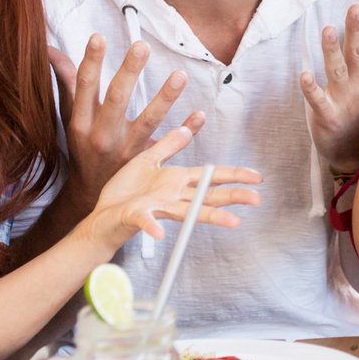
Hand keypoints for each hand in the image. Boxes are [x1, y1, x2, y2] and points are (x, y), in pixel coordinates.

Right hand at [47, 36, 198, 198]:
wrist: (90, 192)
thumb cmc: (81, 144)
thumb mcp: (69, 114)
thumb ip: (66, 81)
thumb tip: (50, 48)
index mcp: (81, 121)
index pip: (85, 86)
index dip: (91, 61)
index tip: (98, 37)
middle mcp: (102, 135)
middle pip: (117, 99)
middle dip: (129, 72)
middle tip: (142, 46)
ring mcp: (126, 150)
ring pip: (148, 122)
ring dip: (165, 99)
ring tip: (180, 76)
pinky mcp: (145, 162)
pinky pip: (169, 146)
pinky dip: (187, 131)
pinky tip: (200, 115)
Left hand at [89, 127, 261, 243]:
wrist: (101, 213)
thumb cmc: (124, 190)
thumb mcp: (147, 160)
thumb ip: (168, 145)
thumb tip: (187, 127)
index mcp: (176, 181)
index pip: (211, 177)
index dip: (235, 175)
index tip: (256, 177)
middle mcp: (173, 196)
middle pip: (208, 196)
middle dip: (234, 196)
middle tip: (256, 198)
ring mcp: (158, 208)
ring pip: (188, 211)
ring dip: (211, 216)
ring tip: (233, 222)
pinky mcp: (137, 216)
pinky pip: (146, 221)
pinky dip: (152, 227)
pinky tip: (158, 233)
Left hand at [300, 2, 358, 168]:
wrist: (352, 152)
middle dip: (357, 29)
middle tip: (355, 7)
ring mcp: (346, 100)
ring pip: (338, 71)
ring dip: (333, 51)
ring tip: (328, 30)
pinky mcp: (328, 116)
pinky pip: (318, 100)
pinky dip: (311, 89)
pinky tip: (304, 76)